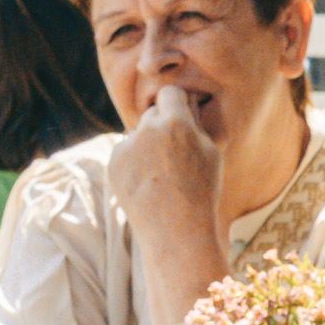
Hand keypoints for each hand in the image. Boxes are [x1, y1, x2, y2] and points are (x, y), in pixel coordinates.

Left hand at [109, 86, 221, 238]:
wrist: (176, 231)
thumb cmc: (201, 192)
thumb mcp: (211, 154)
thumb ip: (195, 125)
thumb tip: (186, 104)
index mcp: (175, 122)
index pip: (170, 93)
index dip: (177, 102)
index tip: (181, 112)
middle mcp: (146, 129)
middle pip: (152, 115)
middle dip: (162, 126)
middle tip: (175, 153)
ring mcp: (126, 146)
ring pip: (138, 136)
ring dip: (148, 147)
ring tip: (163, 178)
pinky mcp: (113, 163)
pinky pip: (126, 154)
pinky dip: (135, 165)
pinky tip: (149, 186)